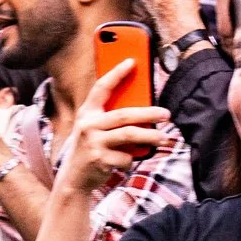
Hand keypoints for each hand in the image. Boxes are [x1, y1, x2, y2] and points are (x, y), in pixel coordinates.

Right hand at [55, 66, 167, 196]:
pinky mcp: (99, 160)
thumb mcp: (95, 130)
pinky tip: (126, 162)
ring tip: (164, 138)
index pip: (102, 87)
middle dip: (148, 113)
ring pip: (129, 135)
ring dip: (150, 136)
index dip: (116, 73)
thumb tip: (144, 112)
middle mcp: (88, 125)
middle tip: (166, 114)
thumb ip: (111, 119)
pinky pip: (125, 157)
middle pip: (124, 115)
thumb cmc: (90, 149)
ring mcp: (93, 142)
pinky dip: (131, 160)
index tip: (132, 62)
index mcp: (87, 112)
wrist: (74, 179)